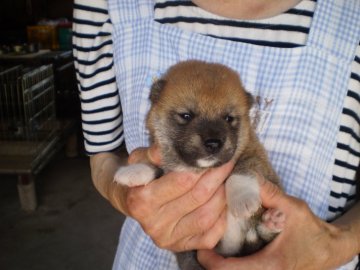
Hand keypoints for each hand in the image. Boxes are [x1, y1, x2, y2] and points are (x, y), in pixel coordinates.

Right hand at [123, 145, 233, 251]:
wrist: (131, 201)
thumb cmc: (140, 176)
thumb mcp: (139, 159)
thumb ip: (155, 153)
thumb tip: (170, 149)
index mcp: (142, 200)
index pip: (182, 181)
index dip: (203, 166)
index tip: (216, 155)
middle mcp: (154, 223)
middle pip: (198, 197)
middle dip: (217, 178)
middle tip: (227, 163)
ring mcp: (167, 238)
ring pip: (206, 217)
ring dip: (222, 196)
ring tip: (227, 180)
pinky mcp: (179, 246)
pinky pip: (209, 236)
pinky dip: (221, 218)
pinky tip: (223, 202)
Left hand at [197, 175, 358, 269]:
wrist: (330, 249)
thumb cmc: (313, 232)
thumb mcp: (293, 208)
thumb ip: (270, 194)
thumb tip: (247, 178)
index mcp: (270, 265)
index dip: (209, 259)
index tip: (199, 246)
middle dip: (211, 262)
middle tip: (201, 243)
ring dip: (220, 264)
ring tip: (210, 246)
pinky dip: (231, 265)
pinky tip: (226, 251)